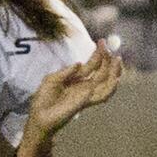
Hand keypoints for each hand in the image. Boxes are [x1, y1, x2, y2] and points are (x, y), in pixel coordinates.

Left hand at [20, 39, 122, 156]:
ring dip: (114, 71)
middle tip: (108, 46)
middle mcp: (84, 85)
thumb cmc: (43, 98)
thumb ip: (66, 71)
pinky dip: (111, 88)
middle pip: (102, 71)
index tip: (101, 41)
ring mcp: (86, 94)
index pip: (92, 64)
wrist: (40, 116)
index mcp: (76, 78)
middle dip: (106, 58)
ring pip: (106, 82)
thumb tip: (79, 63)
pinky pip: (103, 96)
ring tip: (117, 59)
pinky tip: (116, 79)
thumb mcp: (51, 79)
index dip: (98, 53)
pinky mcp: (86, 102)